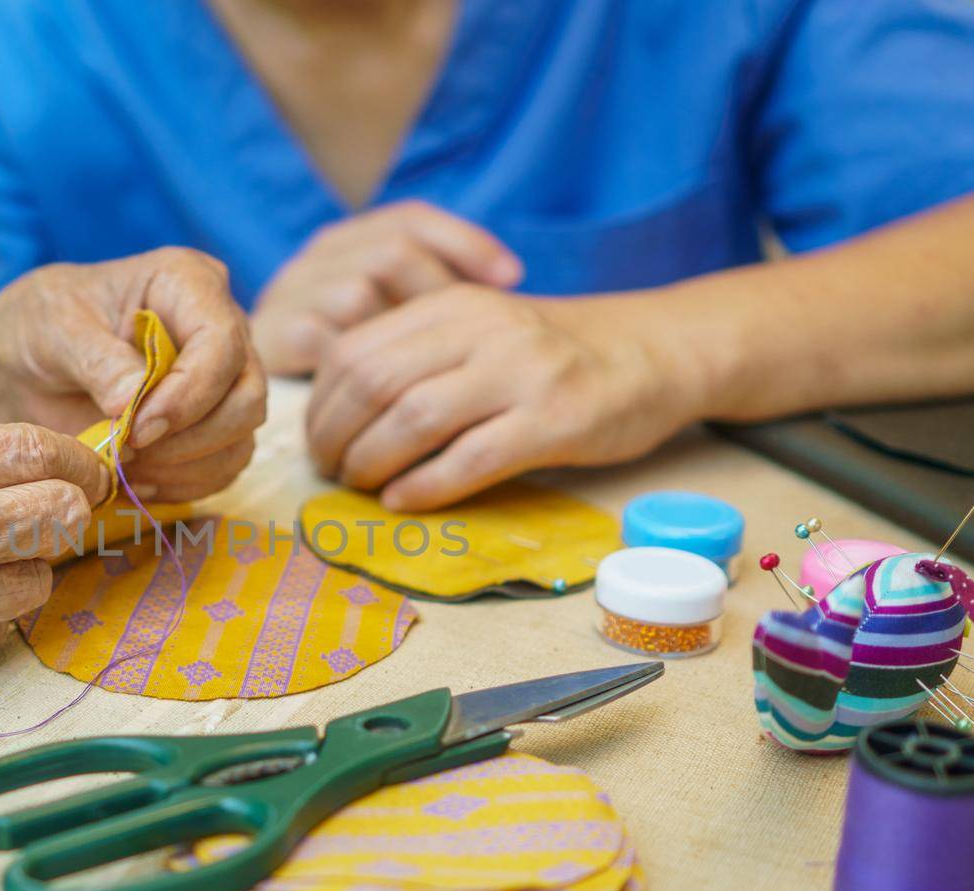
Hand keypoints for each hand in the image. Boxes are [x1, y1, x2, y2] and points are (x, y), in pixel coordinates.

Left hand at [0, 248, 266, 502]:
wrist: (27, 365)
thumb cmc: (41, 326)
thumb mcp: (53, 329)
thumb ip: (95, 359)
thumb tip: (133, 401)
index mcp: (189, 283)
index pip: (221, 342)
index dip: (189, 393)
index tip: (138, 427)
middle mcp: (221, 329)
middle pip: (247, 396)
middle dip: (192, 437)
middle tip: (130, 450)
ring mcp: (224, 381)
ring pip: (241, 438)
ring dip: (186, 467)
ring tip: (126, 465)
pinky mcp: (215, 426)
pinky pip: (224, 468)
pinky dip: (183, 484)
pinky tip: (137, 478)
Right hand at [251, 201, 520, 376]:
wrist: (245, 393)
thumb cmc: (350, 367)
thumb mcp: (392, 320)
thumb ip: (431, 296)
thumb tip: (511, 281)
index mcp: (346, 242)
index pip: (411, 219)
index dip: (465, 243)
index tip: (513, 279)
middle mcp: (315, 258)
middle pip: (390, 252)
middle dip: (434, 294)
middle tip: (467, 343)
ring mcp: (288, 294)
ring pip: (359, 294)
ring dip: (397, 340)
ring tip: (428, 377)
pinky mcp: (272, 337)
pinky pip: (328, 343)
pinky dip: (364, 371)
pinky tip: (390, 401)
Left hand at [305, 285, 702, 510]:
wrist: (656, 350)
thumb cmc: (555, 353)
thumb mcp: (483, 330)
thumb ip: (421, 354)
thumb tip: (339, 413)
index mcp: (454, 305)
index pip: (356, 351)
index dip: (321, 404)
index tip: (317, 441)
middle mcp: (483, 331)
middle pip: (375, 385)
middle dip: (337, 437)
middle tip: (331, 472)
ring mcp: (521, 373)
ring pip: (414, 420)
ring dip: (373, 464)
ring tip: (362, 488)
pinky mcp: (555, 420)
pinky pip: (470, 459)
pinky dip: (425, 487)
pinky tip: (405, 501)